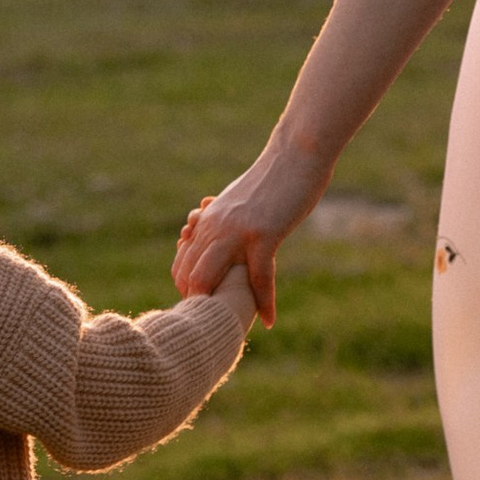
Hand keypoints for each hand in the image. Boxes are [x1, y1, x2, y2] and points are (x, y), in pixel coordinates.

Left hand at [173, 128, 331, 326]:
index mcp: (208, 220)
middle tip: (218, 323)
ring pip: (209, 277)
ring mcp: (236, 232)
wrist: (296, 155)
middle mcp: (214, 227)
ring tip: (234, 325)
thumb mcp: (240, 200)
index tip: (207, 306)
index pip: (183, 262)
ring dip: (221, 307)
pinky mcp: (263, 235)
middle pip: (190, 275)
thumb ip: (225, 218)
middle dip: (200, 304)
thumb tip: (218, 230)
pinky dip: (264, 303)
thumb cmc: (274, 178)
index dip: (190, 289)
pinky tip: (268, 321)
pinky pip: (259, 278)